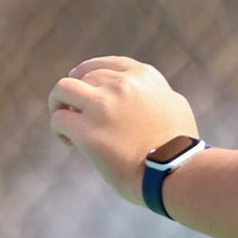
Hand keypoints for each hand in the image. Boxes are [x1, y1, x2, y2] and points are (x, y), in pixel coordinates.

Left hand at [48, 57, 198, 207]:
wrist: (175, 173)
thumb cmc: (179, 147)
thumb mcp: (175, 105)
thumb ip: (155, 93)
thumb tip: (144, 94)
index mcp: (143, 76)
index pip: (105, 64)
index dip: (89, 73)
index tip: (82, 84)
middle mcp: (122, 84)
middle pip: (84, 77)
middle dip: (77, 94)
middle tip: (76, 113)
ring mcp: (102, 106)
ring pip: (62, 89)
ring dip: (58, 103)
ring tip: (64, 122)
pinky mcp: (88, 131)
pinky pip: (58, 119)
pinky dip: (58, 129)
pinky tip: (69, 142)